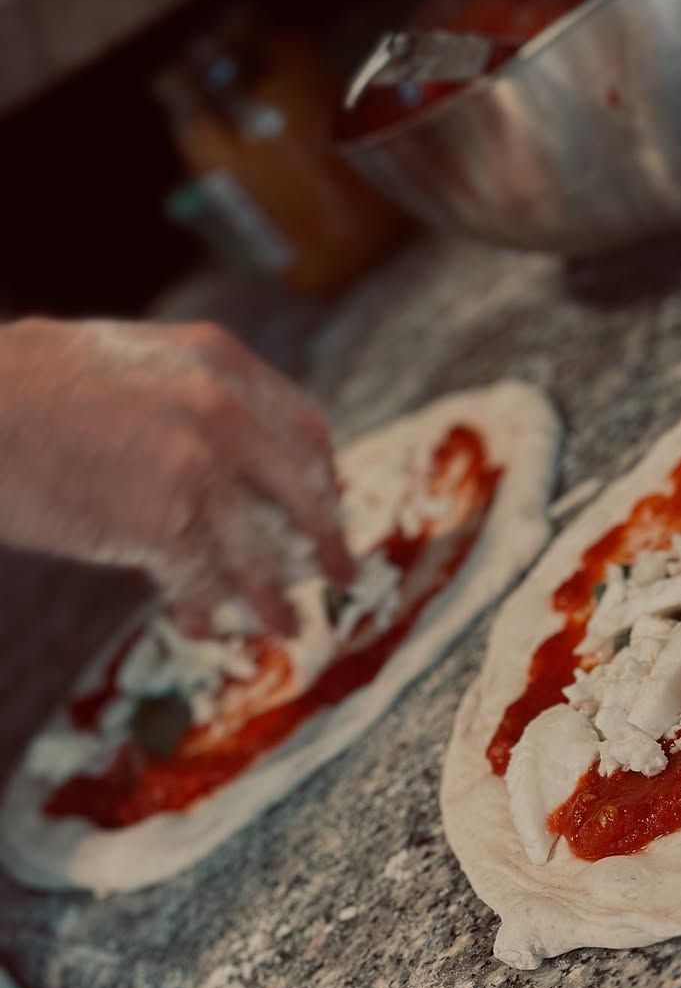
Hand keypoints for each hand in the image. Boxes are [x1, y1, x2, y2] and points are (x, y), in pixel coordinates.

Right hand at [0, 317, 351, 633]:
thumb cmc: (26, 387)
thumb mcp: (127, 362)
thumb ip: (187, 395)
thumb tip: (229, 450)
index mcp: (218, 360)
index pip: (304, 426)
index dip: (321, 477)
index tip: (326, 507)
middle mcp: (222, 408)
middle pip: (302, 489)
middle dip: (326, 541)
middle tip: (341, 576)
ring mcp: (197, 463)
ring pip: (260, 547)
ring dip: (274, 596)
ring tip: (285, 626)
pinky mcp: (161, 519)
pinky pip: (203, 580)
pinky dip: (205, 610)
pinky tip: (202, 626)